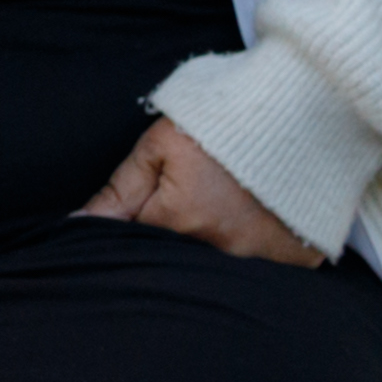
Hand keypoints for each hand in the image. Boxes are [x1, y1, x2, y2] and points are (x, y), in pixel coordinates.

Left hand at [76, 117, 322, 265]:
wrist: (305, 110)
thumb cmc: (223, 122)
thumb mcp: (161, 145)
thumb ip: (118, 191)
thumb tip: (76, 226)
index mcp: (180, 220)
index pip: (132, 245)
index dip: (129, 231)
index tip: (141, 214)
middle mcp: (222, 250)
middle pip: (175, 262)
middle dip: (165, 247)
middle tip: (189, 208)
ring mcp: (264, 259)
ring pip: (217, 271)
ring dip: (207, 253)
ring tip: (220, 216)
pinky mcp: (299, 260)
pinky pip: (264, 271)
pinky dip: (252, 255)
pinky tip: (252, 227)